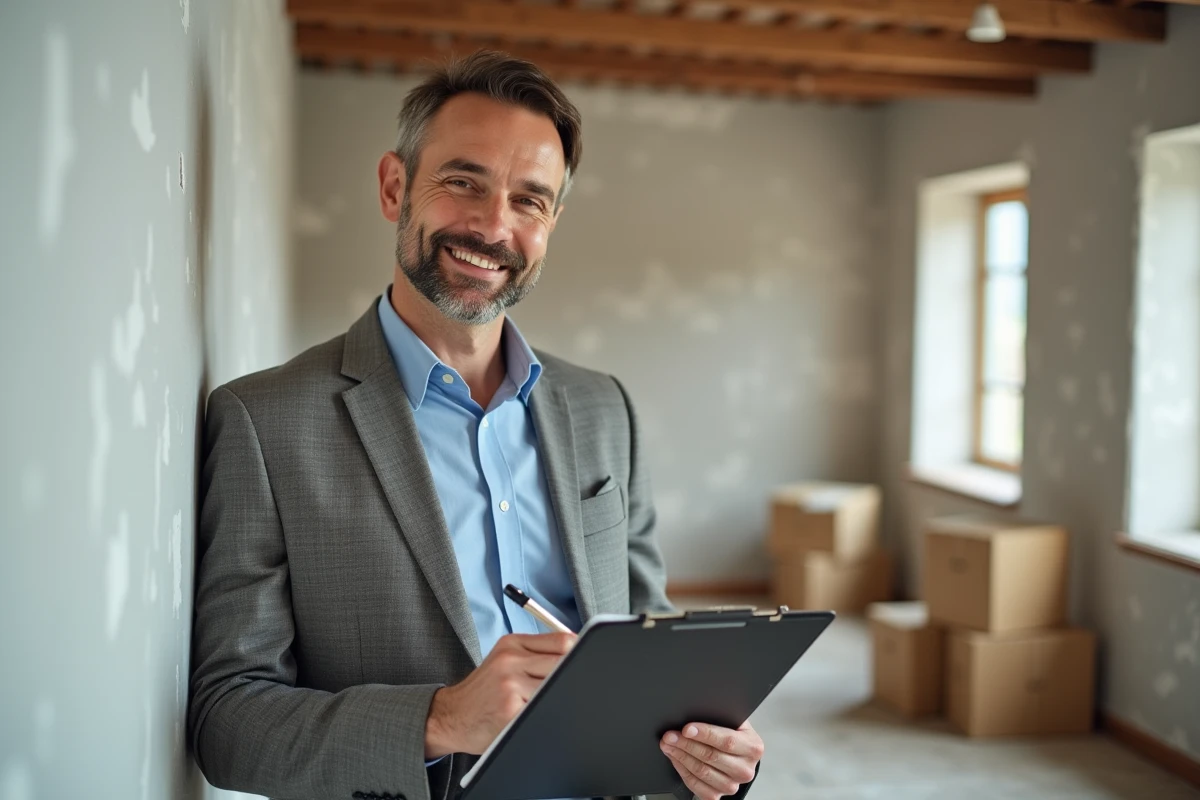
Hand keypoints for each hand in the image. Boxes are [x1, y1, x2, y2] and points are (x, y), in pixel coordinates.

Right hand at [423, 632, 575, 756]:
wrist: (450, 715)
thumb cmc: (483, 691)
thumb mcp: (504, 660)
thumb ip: (535, 654)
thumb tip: (576, 654)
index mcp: (511, 644)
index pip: (561, 641)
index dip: (579, 652)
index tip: (587, 662)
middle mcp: (510, 660)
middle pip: (562, 661)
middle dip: (574, 674)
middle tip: (578, 684)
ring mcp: (510, 684)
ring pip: (555, 686)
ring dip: (560, 695)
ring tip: (555, 702)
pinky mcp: (510, 709)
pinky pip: (543, 709)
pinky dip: (548, 712)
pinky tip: (541, 716)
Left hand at [660, 720, 762, 799]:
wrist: (737, 757)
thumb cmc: (733, 735)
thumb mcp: (734, 722)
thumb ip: (720, 716)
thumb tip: (696, 708)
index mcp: (753, 747)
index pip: (727, 741)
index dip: (705, 734)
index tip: (687, 729)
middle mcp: (745, 769)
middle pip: (711, 756)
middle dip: (686, 744)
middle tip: (670, 735)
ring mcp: (732, 785)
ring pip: (701, 771)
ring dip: (681, 756)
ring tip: (669, 745)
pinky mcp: (717, 795)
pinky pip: (695, 785)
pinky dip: (682, 770)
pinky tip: (675, 758)